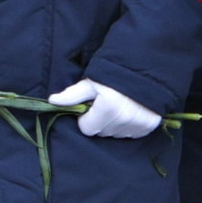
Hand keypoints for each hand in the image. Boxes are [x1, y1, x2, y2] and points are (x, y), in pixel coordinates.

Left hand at [47, 78, 161, 138]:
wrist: (148, 68)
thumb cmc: (116, 74)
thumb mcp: (92, 82)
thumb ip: (73, 94)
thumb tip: (51, 101)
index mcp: (108, 109)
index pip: (86, 128)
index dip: (86, 117)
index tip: (93, 105)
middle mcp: (124, 120)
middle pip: (101, 132)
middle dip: (100, 121)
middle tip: (107, 104)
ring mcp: (138, 124)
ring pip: (116, 134)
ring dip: (115, 124)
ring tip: (121, 106)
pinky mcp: (149, 126)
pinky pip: (131, 134)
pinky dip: (129, 126)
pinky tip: (132, 111)